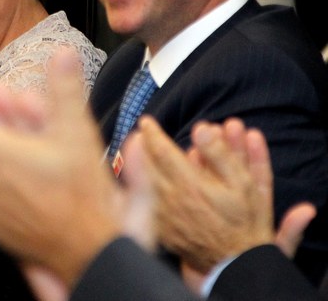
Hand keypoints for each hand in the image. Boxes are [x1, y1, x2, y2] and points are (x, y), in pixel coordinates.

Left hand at [138, 117, 277, 274]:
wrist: (238, 262)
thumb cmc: (244, 221)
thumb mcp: (244, 184)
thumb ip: (220, 154)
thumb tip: (201, 128)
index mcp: (189, 185)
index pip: (161, 151)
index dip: (152, 133)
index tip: (146, 122)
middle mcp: (170, 199)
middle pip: (145, 165)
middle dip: (140, 146)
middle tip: (138, 133)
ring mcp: (163, 216)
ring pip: (142, 183)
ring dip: (138, 164)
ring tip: (138, 150)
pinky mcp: (161, 229)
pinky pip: (146, 202)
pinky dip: (141, 187)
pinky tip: (144, 179)